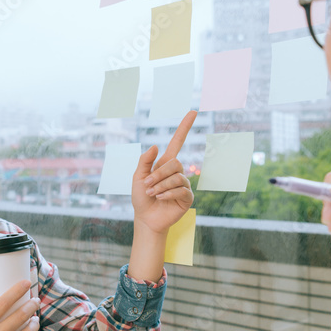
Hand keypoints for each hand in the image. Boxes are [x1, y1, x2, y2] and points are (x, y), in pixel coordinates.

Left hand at [132, 110, 196, 234]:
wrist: (145, 218)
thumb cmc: (141, 197)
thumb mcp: (137, 177)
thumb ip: (144, 161)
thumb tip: (155, 146)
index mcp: (164, 164)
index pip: (177, 142)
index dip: (184, 127)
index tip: (193, 112)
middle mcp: (176, 172)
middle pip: (174, 163)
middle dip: (158, 174)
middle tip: (147, 185)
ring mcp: (183, 184)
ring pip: (177, 177)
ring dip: (161, 186)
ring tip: (152, 194)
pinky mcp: (187, 197)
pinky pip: (181, 189)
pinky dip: (167, 194)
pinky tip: (160, 199)